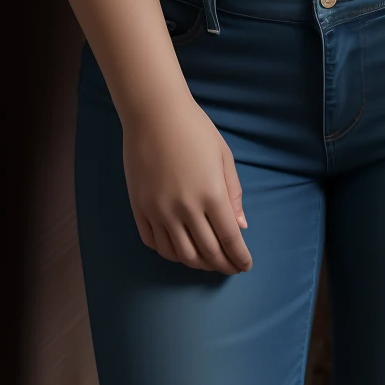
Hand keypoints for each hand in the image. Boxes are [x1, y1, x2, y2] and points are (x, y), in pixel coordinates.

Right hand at [121, 93, 251, 274]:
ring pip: (179, 254)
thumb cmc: (196, 131)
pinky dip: (170, 253)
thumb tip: (241, 225)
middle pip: (206, 251)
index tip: (245, 266)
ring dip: (197, 264)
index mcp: (211, 194)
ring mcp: (159, 211)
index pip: (229, 239)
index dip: (239, 257)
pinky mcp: (139, 209)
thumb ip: (233, 194)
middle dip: (222, 265)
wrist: (154, 116)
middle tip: (231, 268)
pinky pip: (154, 243)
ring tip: (208, 262)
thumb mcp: (224, 158)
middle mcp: (185, 209)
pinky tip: (180, 251)